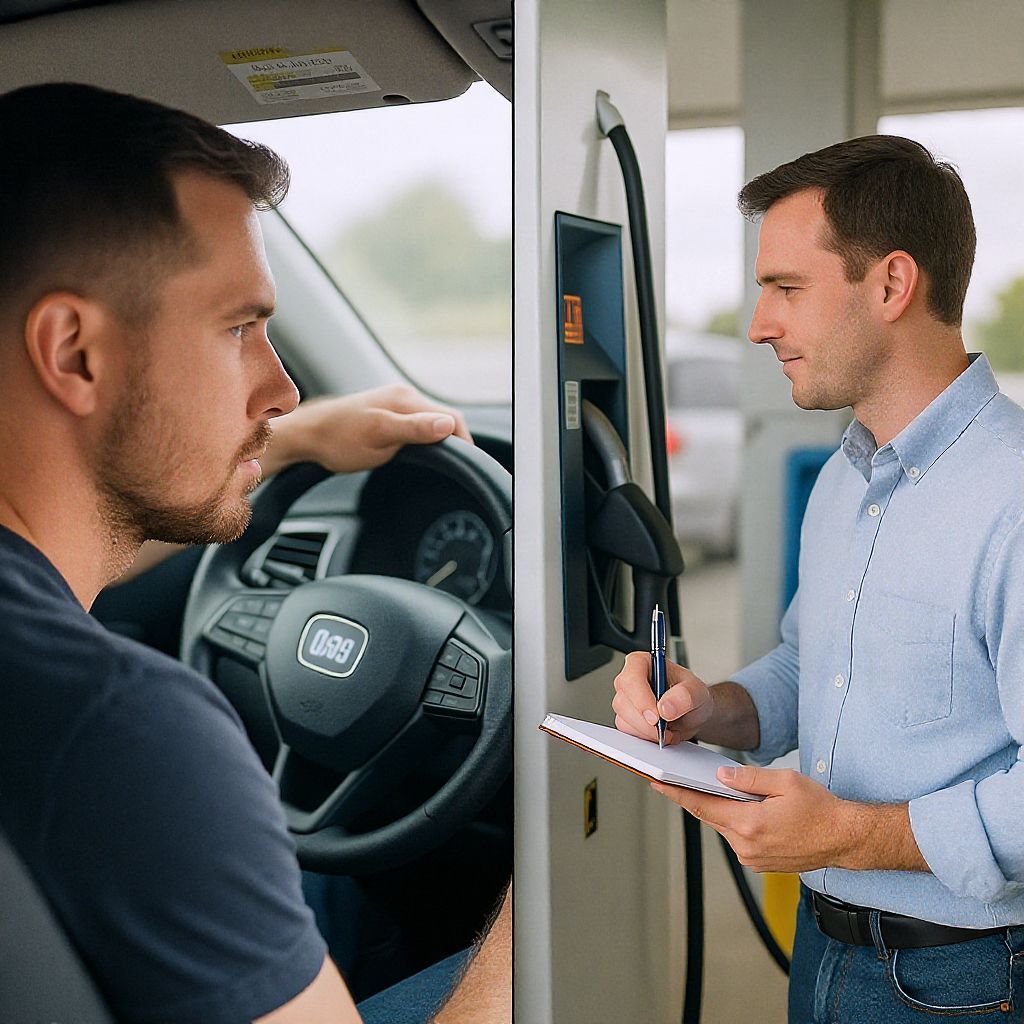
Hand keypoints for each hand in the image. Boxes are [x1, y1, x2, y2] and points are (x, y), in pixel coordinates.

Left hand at [265, 384, 471, 475]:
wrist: (307, 434)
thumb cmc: (337, 439)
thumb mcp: (379, 437)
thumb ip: (415, 429)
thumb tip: (448, 425)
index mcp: (405, 400)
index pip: (452, 418)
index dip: (463, 442)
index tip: (465, 464)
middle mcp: (403, 396)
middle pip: (444, 418)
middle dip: (454, 441)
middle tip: (452, 468)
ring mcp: (395, 402)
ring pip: (432, 421)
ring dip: (439, 439)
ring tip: (438, 461)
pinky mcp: (388, 412)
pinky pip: (418, 423)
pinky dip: (425, 437)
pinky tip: (418, 450)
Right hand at [612, 651, 713, 745]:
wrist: (691, 713)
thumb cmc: (690, 695)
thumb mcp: (698, 691)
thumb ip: (685, 695)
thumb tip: (665, 707)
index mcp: (642, 663)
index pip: (631, 678)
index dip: (641, 698)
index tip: (656, 716)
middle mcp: (629, 680)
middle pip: (623, 702)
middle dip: (646, 722)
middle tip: (666, 729)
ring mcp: (625, 700)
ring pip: (623, 719)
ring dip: (647, 731)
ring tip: (668, 730)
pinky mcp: (625, 718)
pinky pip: (628, 732)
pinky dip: (645, 737)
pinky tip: (660, 733)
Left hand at [650, 765, 851, 872]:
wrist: (844, 839)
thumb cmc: (820, 808)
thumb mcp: (785, 781)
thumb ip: (749, 778)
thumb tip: (720, 774)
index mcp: (749, 824)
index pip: (701, 805)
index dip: (675, 792)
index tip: (654, 782)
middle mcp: (746, 845)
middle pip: (709, 815)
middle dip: (693, 796)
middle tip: (674, 778)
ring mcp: (751, 858)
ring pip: (723, 826)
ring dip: (718, 809)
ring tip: (711, 787)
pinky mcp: (758, 863)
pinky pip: (736, 837)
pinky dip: (733, 821)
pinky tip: (737, 807)